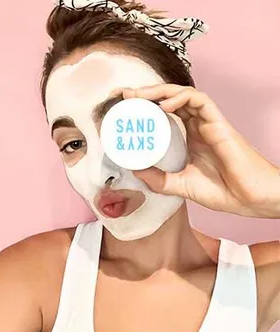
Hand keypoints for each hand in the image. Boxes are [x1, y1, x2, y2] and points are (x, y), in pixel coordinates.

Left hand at [122, 84, 279, 218]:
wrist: (250, 200)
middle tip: (122, 94)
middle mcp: (197, 126)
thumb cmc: (222, 191)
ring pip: (182, 94)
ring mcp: (208, 123)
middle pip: (170, 99)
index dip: (144, 108)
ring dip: (158, 91)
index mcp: (189, 137)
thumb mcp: (180, 185)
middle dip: (145, 93)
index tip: (122, 108)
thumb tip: (135, 170)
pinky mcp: (219, 123)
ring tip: (136, 96)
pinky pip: (200, 100)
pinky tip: (164, 105)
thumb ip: (158, 179)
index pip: (164, 113)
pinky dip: (181, 97)